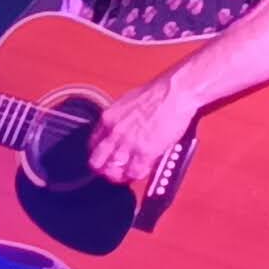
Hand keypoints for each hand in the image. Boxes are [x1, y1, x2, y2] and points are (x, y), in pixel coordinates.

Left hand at [87, 67, 201, 189]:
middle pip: (97, 162)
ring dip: (121, 176)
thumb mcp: (128, 103)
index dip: (101, 155)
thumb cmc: (159, 93)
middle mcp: (114, 132)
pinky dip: (138, 175)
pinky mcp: (145, 151)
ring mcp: (129, 143)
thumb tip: (123, 132)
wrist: (175, 92)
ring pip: (113, 172)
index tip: (107, 159)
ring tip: (129, 174)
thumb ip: (121, 120)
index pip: (93, 145)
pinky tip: (143, 170)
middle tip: (115, 172)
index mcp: (108, 118)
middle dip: (105, 170)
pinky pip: (135, 173)